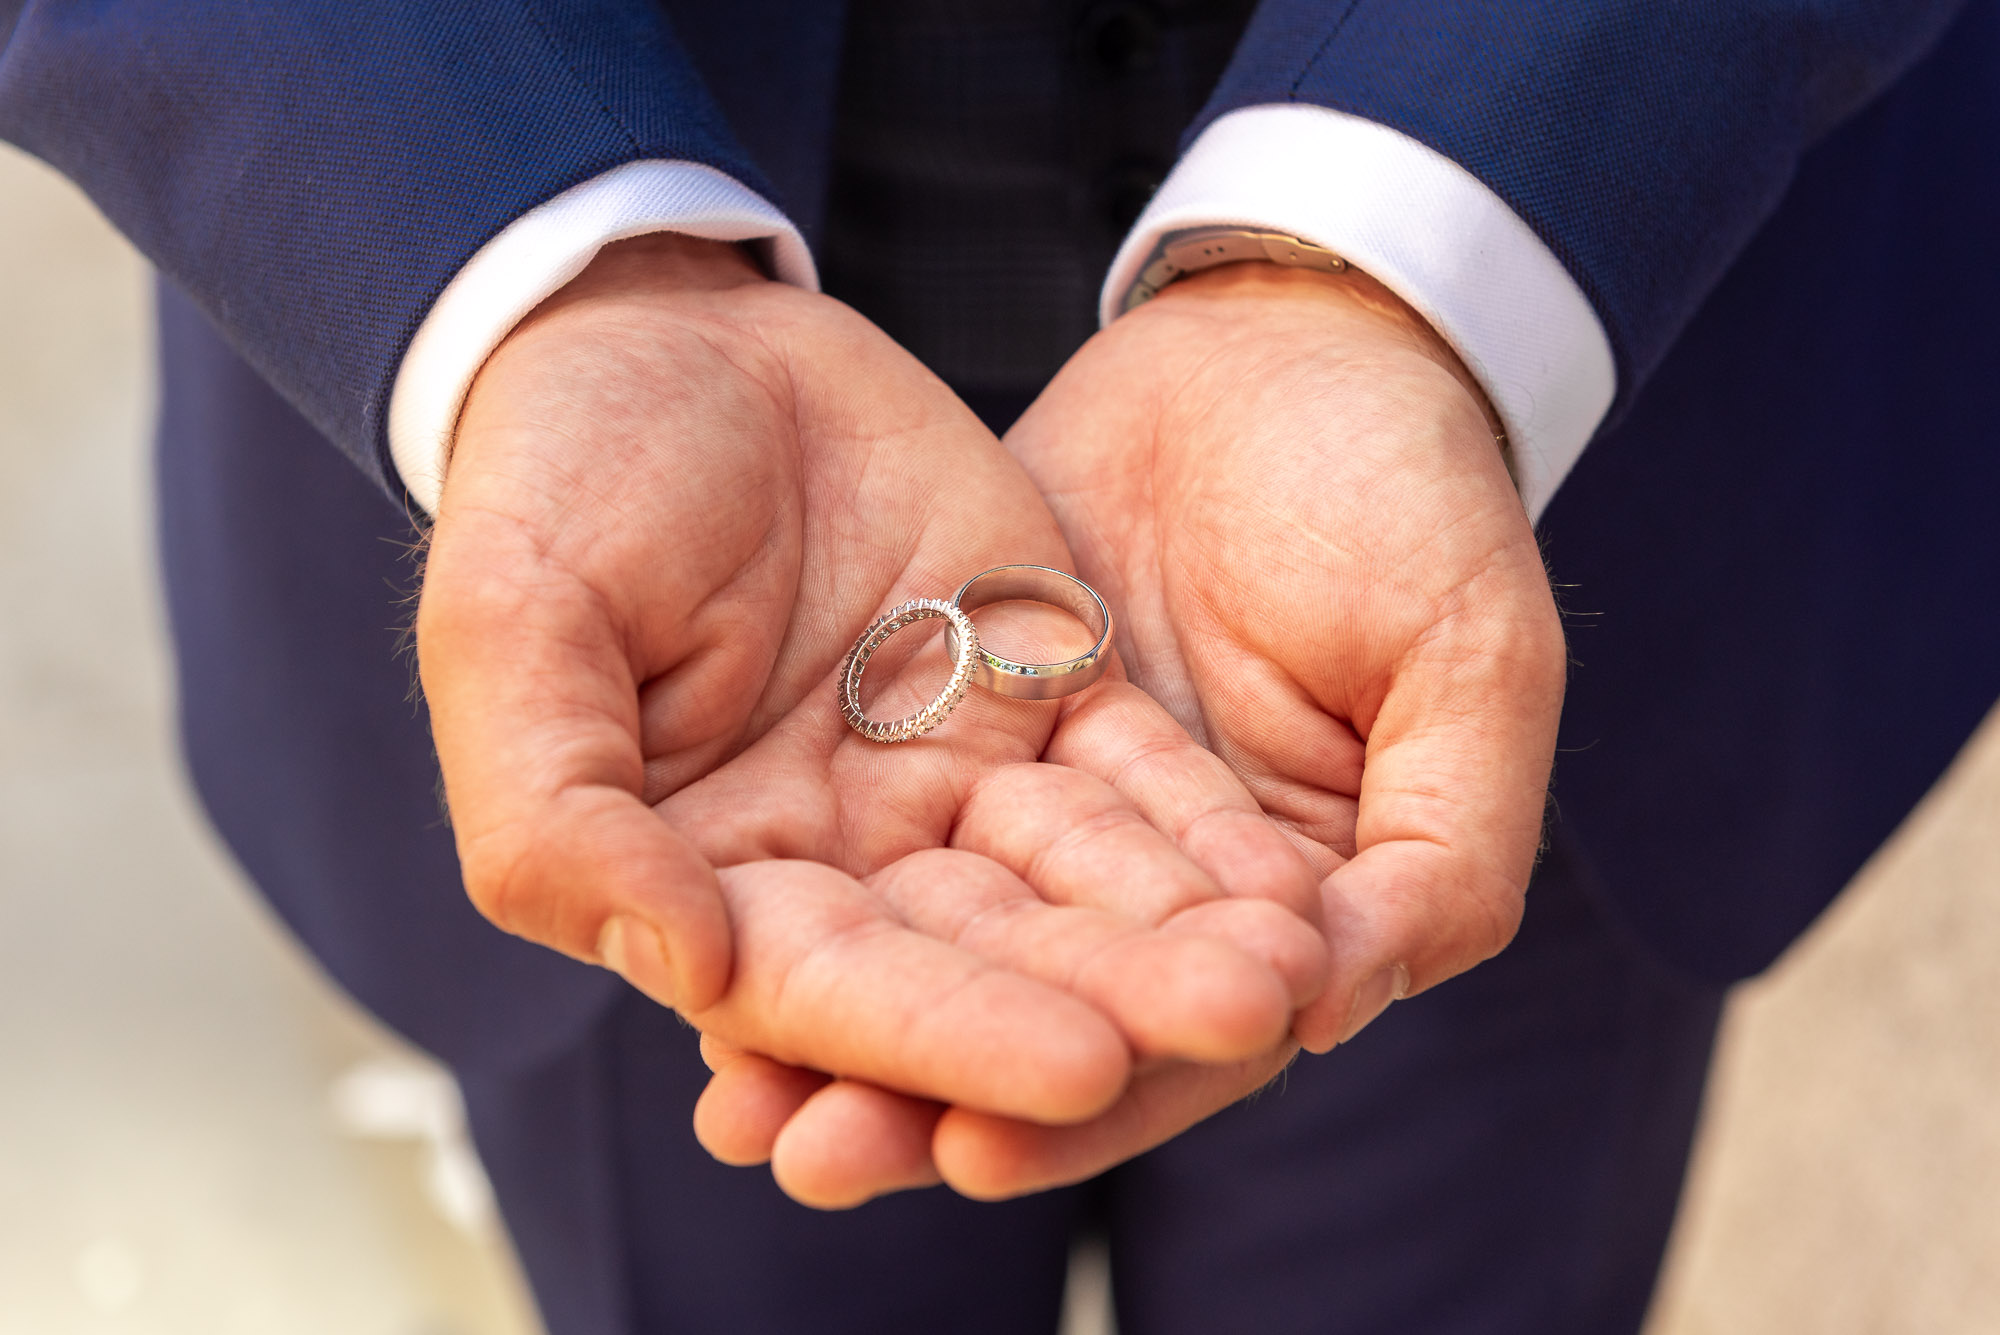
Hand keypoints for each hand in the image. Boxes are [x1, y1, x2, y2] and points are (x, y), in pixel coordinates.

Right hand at [415, 237, 1328, 1185]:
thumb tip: (684, 967)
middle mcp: (842, 858)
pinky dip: (1205, 827)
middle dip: (1112, 999)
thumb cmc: (557, 473)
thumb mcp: (508, 630)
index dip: (950, 1036)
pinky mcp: (1035, 692)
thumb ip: (558, 818)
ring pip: (1077, 882)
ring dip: (1184, 929)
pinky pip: (1132, 775)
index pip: (832, 992)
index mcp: (705, 875)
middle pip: (987, 959)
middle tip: (1245, 1020)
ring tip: (1297, 964)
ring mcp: (946, 778)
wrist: (672, 327)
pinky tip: (1295, 872)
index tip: (1077, 1071)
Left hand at [707, 261, 1566, 1200]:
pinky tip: (714, 944)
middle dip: (930, 1094)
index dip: (1093, 1102)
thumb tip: (1328, 1007)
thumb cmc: (1411, 490)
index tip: (975, 1151)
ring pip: (952, 944)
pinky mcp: (974, 729)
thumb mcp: (1474, 658)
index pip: (1194, 1043)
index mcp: (1303, 904)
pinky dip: (815, 890)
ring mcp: (1060, 808)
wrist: (1280, 340)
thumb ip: (1447, 848)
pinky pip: (886, 829)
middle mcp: (1168, 885)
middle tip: (813, 1156)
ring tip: (735, 1100)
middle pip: (1045, 1016)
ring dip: (850, 1021)